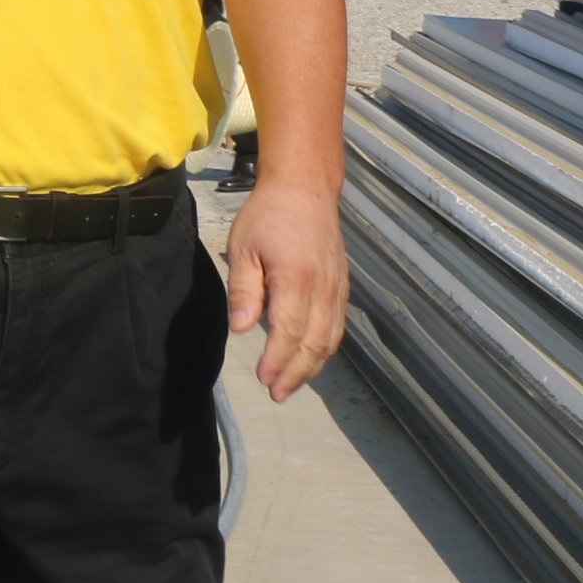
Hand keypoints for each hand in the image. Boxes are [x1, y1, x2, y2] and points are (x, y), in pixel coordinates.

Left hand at [226, 178, 348, 399]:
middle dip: (296, 373)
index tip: (264, 379)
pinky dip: (325, 348)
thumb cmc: (268, 216)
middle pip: (315, 343)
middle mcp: (323, 288)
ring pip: (330, 338)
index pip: (289, 331)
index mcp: (296, 279)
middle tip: (277, 393)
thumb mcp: (244, 249)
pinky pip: (337, 325)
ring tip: (290, 385)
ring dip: (312, 366)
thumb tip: (240, 329)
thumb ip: (244, 291)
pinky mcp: (341, 286)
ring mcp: (337, 288)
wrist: (305, 189)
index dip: (278, 360)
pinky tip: (309, 358)